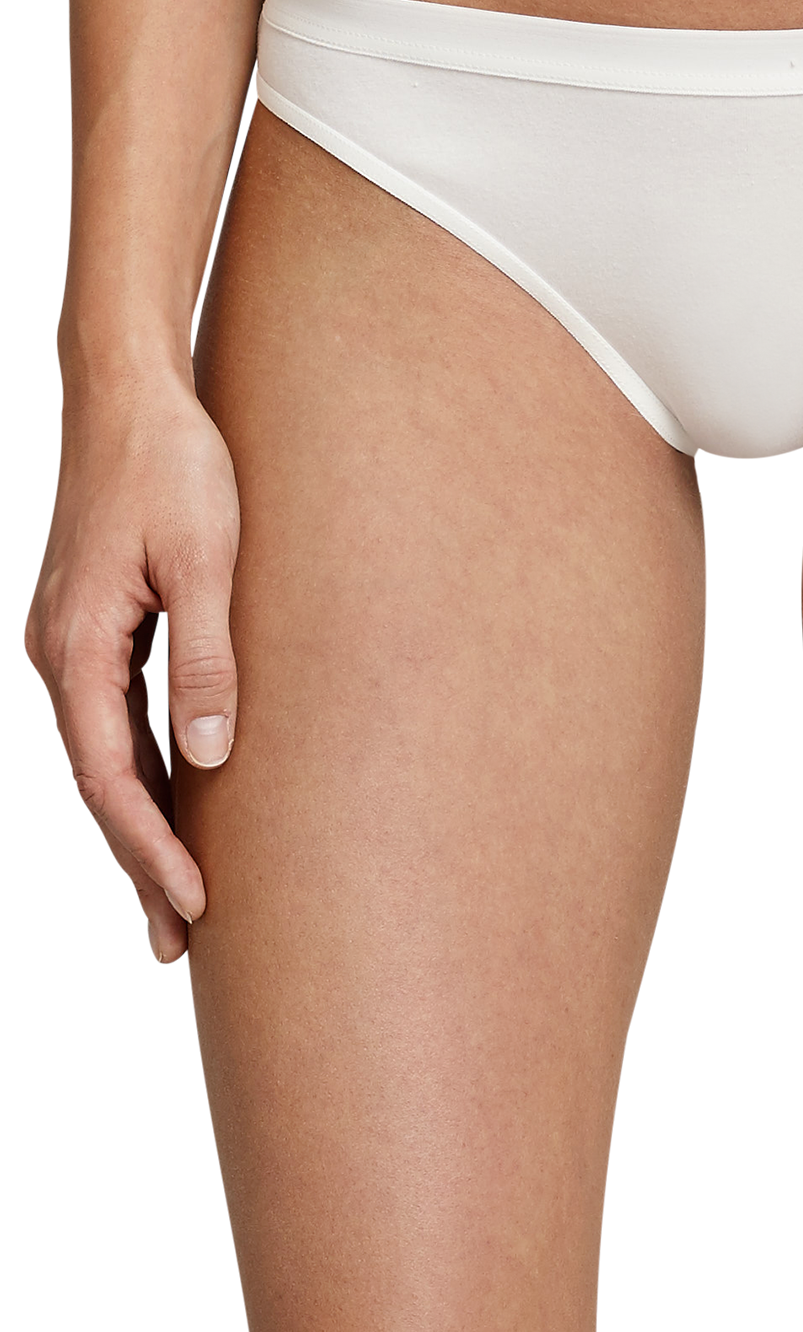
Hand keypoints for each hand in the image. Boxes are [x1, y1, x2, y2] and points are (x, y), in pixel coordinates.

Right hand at [25, 368, 241, 964]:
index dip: (153, 847)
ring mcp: (75, 639)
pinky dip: (146, 763)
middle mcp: (64, 652)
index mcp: (80, 645)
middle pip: (103, 780)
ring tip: (185, 890)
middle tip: (185, 942)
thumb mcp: (206, 559)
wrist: (133, 388)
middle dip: (144, 860)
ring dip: (144, 819)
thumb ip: (207, 659)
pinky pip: (117, 712)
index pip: (114, 777)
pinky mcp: (97, 622)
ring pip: (108, 751)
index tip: (198, 903)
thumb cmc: (174, 462)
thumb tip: (209, 757)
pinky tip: (181, 795)